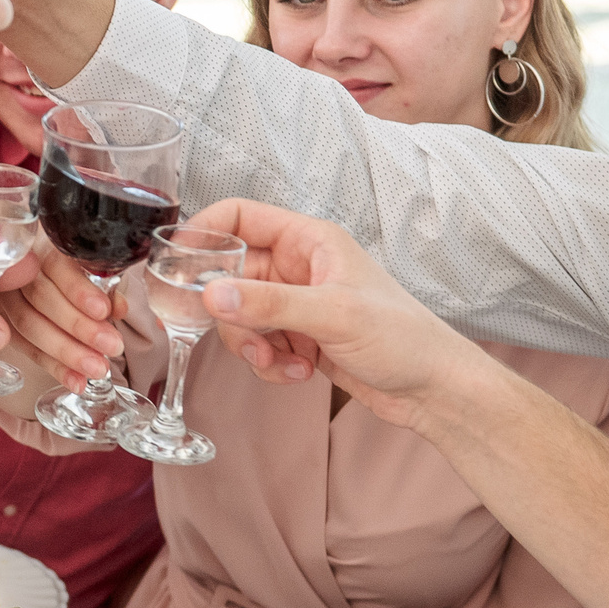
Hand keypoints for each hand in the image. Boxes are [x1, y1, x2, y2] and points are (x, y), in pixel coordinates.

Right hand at [0, 246, 127, 386]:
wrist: (39, 269)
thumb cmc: (71, 266)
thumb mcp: (89, 266)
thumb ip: (104, 284)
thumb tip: (118, 307)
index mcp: (40, 246)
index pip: (56, 266)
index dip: (78, 290)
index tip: (104, 310)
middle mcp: (17, 269)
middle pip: (41, 298)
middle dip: (79, 326)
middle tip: (111, 345)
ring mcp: (5, 296)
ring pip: (29, 325)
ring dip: (66, 351)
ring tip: (98, 368)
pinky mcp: (3, 322)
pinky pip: (25, 347)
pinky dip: (53, 367)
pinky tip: (76, 381)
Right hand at [189, 199, 484, 432]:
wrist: (434, 390)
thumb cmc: (403, 338)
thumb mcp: (332, 315)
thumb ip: (267, 304)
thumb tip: (209, 295)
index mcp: (310, 240)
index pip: (240, 217)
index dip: (203, 233)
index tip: (174, 263)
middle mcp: (299, 267)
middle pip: (229, 273)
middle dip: (225, 309)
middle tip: (227, 330)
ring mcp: (296, 304)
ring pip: (238, 315)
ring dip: (249, 343)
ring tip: (278, 361)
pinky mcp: (298, 339)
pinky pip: (258, 344)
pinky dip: (268, 363)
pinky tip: (298, 374)